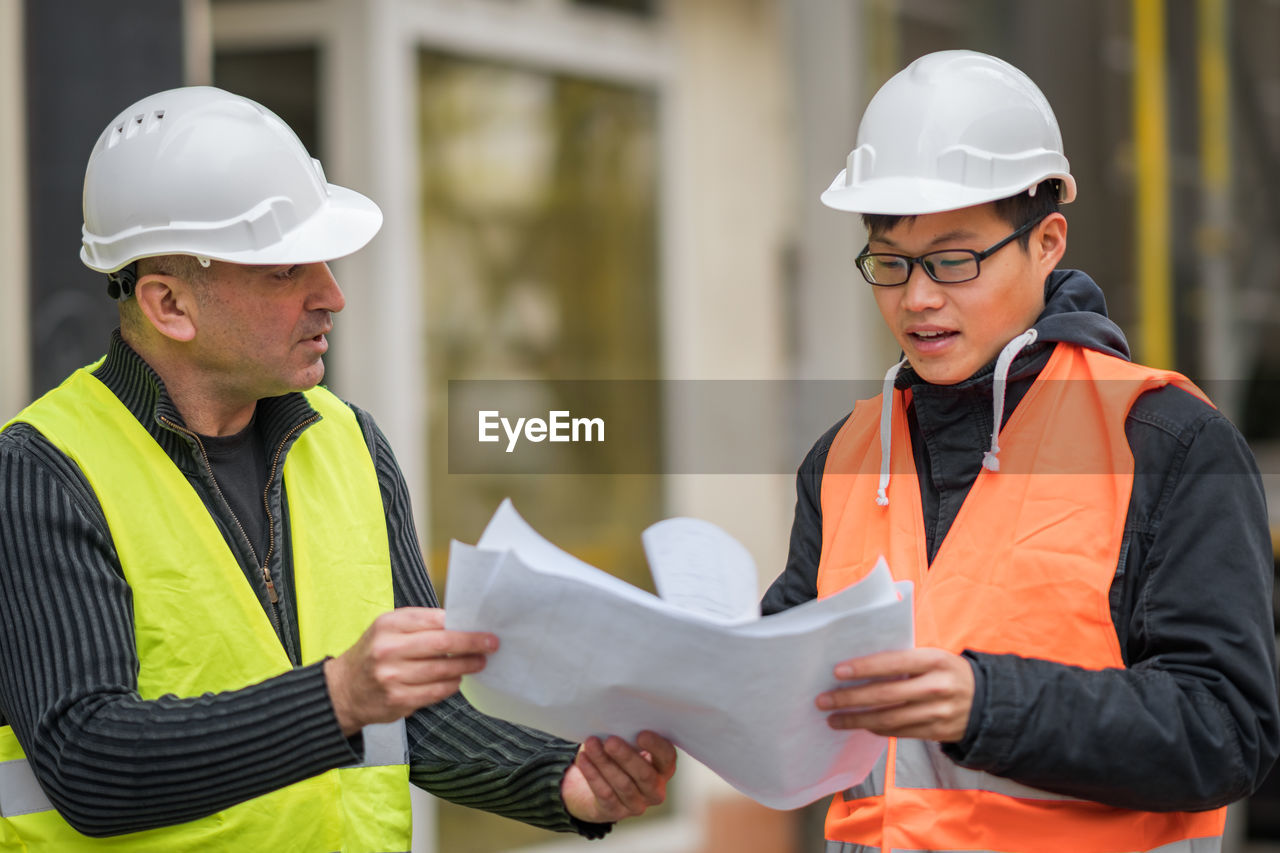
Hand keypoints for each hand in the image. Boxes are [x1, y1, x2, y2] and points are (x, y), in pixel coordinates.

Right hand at [324, 607, 496, 735]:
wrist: (342, 690)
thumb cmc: (374, 653)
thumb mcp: (387, 630)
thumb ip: (420, 625)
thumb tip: (460, 624)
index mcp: (388, 625)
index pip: (433, 620)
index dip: (461, 624)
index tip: (482, 626)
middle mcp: (388, 650)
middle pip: (441, 644)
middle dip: (471, 644)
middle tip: (491, 644)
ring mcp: (392, 677)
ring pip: (441, 671)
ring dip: (466, 666)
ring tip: (479, 663)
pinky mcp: (398, 700)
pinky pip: (435, 692)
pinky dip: (451, 685)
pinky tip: (457, 679)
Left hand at [561, 731, 676, 823]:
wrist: (597, 787)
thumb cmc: (617, 757)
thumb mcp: (627, 745)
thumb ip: (629, 736)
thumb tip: (617, 718)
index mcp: (663, 768)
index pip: (667, 758)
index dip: (656, 747)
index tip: (641, 734)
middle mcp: (655, 789)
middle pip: (645, 775)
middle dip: (626, 756)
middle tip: (610, 740)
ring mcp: (637, 804)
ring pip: (623, 784)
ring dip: (605, 762)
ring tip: (591, 744)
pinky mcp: (616, 812)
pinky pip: (605, 793)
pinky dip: (593, 774)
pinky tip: (584, 759)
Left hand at [816, 648, 973, 741]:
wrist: (987, 702)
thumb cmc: (948, 672)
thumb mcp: (933, 657)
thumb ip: (904, 660)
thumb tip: (860, 664)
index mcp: (935, 660)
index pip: (893, 663)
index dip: (864, 667)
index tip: (837, 671)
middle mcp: (937, 687)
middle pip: (886, 695)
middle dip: (850, 698)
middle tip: (824, 700)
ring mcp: (938, 712)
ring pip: (889, 719)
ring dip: (857, 720)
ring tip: (833, 719)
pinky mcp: (936, 732)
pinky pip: (899, 732)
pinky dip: (876, 728)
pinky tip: (860, 725)